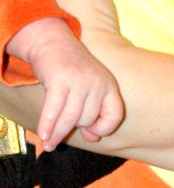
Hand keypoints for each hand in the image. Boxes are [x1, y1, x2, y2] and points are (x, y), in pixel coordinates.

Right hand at [9, 17, 123, 150]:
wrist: (54, 43)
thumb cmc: (72, 70)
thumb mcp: (89, 89)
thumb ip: (93, 113)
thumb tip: (93, 138)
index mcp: (109, 85)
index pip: (115, 115)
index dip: (103, 128)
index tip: (91, 132)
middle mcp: (97, 83)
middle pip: (87, 119)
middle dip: (74, 126)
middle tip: (62, 125)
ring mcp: (79, 81)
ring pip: (71, 118)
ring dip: (57, 134)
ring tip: (49, 145)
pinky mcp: (60, 80)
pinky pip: (54, 110)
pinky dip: (48, 125)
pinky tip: (44, 137)